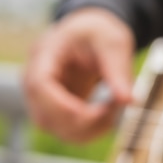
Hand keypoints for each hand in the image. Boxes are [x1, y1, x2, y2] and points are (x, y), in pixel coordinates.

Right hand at [23, 7, 134, 142]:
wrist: (93, 32)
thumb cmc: (100, 32)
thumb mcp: (114, 42)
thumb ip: (118, 70)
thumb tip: (128, 101)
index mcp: (45, 52)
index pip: (39, 85)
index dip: (64, 106)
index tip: (98, 112)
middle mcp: (34, 78)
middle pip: (44, 116)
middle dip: (84, 122)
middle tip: (116, 107)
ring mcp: (42, 96)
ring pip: (55, 129)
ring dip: (88, 130)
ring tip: (115, 110)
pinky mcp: (55, 109)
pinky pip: (66, 130)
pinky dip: (90, 130)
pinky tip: (108, 115)